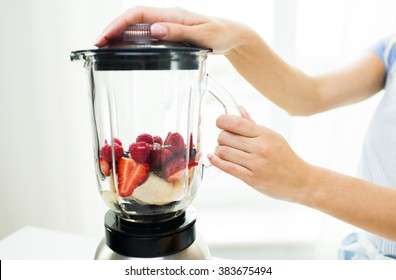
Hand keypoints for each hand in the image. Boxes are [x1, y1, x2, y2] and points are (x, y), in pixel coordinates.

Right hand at [95, 6, 250, 53]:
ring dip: (119, 36)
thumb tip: (153, 30)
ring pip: (137, 27)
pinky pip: (146, 35)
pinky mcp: (169, 34)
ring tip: (105, 49)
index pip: (138, 14)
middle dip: (113, 30)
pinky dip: (132, 41)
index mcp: (172, 14)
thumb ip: (178, 32)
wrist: (231, 36)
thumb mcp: (202, 34)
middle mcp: (166, 18)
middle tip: (98, 45)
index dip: (119, 24)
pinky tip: (125, 50)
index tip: (105, 37)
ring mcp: (167, 25)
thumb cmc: (220, 33)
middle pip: (132, 20)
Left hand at [208, 106, 311, 202]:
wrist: (301, 181)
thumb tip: (238, 109)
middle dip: (220, 138)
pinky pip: (227, 167)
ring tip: (223, 151)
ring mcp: (256, 164)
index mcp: (265, 134)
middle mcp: (260, 147)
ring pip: (223, 152)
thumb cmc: (285, 158)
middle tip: (224, 141)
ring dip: (219, 151)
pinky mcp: (252, 178)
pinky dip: (216, 161)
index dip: (221, 121)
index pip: (235, 122)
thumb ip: (253, 124)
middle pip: (225, 137)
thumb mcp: (273, 137)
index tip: (219, 123)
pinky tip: (214, 158)